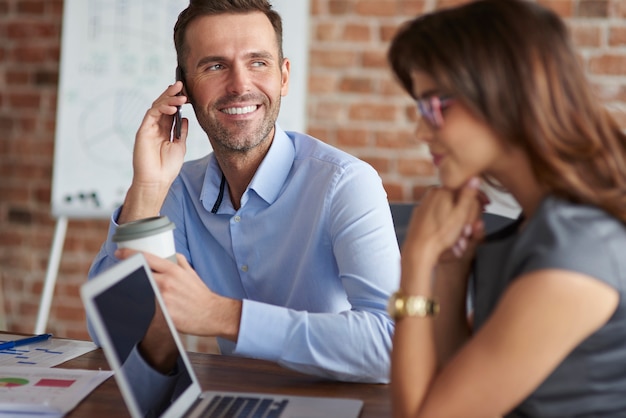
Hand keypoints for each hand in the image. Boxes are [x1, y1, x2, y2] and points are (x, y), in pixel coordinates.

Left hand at [115, 248, 241, 340]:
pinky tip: (151, 307)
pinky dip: (147, 306)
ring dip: (140, 291)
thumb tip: (168, 254)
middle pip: (139, 274)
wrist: (212, 313)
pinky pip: (149, 307)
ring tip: (143, 294)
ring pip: (142, 291)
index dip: (129, 254)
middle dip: (130, 274)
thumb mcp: (191, 273)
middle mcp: (166, 283)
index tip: (120, 253)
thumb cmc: (201, 294)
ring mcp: (164, 299)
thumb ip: (178, 261)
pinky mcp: (163, 314)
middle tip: (124, 275)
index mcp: (173, 271)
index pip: (146, 258)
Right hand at [132, 81, 187, 189]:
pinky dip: (161, 108)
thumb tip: (186, 118)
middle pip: (163, 105)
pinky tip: (173, 108)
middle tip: (182, 85)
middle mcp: (156, 127)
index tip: (187, 93)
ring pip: (157, 106)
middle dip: (172, 94)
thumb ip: (181, 131)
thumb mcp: (180, 146)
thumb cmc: (168, 167)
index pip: (170, 111)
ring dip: (169, 99)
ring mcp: (149, 128)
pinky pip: (151, 114)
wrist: (157, 180)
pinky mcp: (143, 130)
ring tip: (182, 97)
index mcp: (165, 131)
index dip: (177, 101)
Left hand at [402, 178, 482, 267]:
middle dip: (464, 217)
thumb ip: (468, 194)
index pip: (463, 190)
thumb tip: (474, 178)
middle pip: (455, 203)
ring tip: (458, 239)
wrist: (419, 250)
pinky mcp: (419, 217)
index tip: (479, 212)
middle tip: (467, 231)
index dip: (474, 203)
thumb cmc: (439, 235)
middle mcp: (430, 195)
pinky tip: (447, 239)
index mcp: (441, 190)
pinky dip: (444, 228)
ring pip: (447, 213)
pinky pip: (437, 220)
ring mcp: (423, 206)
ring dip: (456, 225)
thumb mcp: (461, 213)